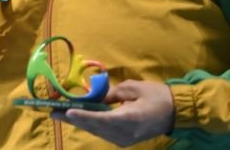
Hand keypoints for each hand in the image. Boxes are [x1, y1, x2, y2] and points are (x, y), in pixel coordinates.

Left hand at [53, 80, 174, 146]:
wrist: (176, 112)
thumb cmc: (156, 95)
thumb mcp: (132, 88)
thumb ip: (110, 94)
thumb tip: (93, 98)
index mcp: (129, 119)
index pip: (102, 119)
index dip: (83, 116)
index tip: (67, 112)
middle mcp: (125, 133)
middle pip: (95, 127)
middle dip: (73, 119)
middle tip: (53, 111)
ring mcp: (125, 139)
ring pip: (97, 132)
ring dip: (79, 123)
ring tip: (59, 114)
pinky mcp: (125, 140)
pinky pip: (103, 133)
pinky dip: (90, 125)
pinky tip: (77, 118)